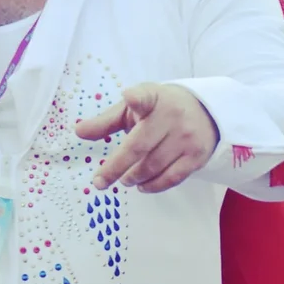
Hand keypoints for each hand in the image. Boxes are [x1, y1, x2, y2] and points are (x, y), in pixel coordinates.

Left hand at [75, 83, 218, 191]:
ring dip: (134, 178)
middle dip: (116, 167)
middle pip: (139, 147)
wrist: (205, 111)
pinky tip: (142, 186)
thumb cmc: (159, 109)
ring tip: (125, 180)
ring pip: (153, 166)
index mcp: (153, 98)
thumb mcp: (133, 109)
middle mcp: (172, 116)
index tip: (130, 97)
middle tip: (99, 182)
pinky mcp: (197, 156)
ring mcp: (186, 137)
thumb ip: (106, 122)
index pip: (145, 96)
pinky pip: (171, 178)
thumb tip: (78, 132)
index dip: (137, 98)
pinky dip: (153, 186)